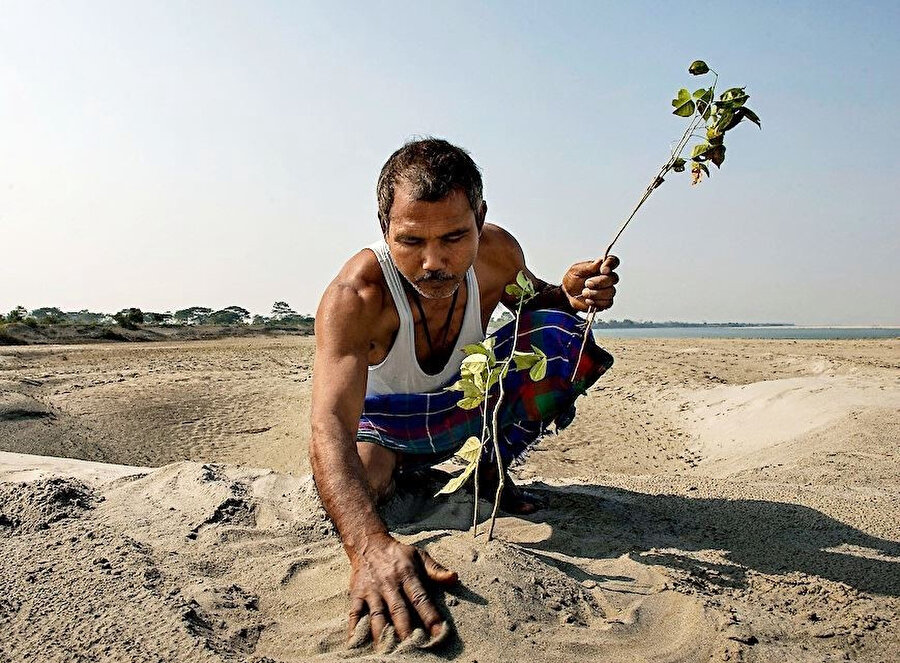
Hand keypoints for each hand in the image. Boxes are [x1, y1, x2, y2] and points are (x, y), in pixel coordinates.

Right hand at [347, 532, 457, 646]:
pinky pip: (355, 613)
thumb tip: (454, 578)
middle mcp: (389, 584)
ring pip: (377, 616)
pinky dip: (355, 628)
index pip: (420, 598)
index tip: (438, 632)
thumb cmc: (398, 554)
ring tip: (388, 651)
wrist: (368, 544)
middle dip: (406, 630)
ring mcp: (372, 591)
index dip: (429, 615)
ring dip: (382, 634)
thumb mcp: (419, 555)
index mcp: (407, 574)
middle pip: (398, 610)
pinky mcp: (357, 594)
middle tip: (414, 647)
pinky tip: (357, 643)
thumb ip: (436, 569)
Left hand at [561, 255, 619, 311]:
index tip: (602, 270)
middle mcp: (606, 278)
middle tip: (587, 283)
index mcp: (601, 267)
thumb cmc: (572, 280)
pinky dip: (596, 302)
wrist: (567, 294)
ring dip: (596, 294)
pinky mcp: (605, 302)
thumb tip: (600, 261)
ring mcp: (607, 290)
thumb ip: (588, 266)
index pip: (613, 261)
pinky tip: (588, 300)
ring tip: (584, 293)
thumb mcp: (576, 270)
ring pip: (611, 292)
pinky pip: (607, 303)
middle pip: (614, 278)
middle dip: (600, 282)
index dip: (610, 264)